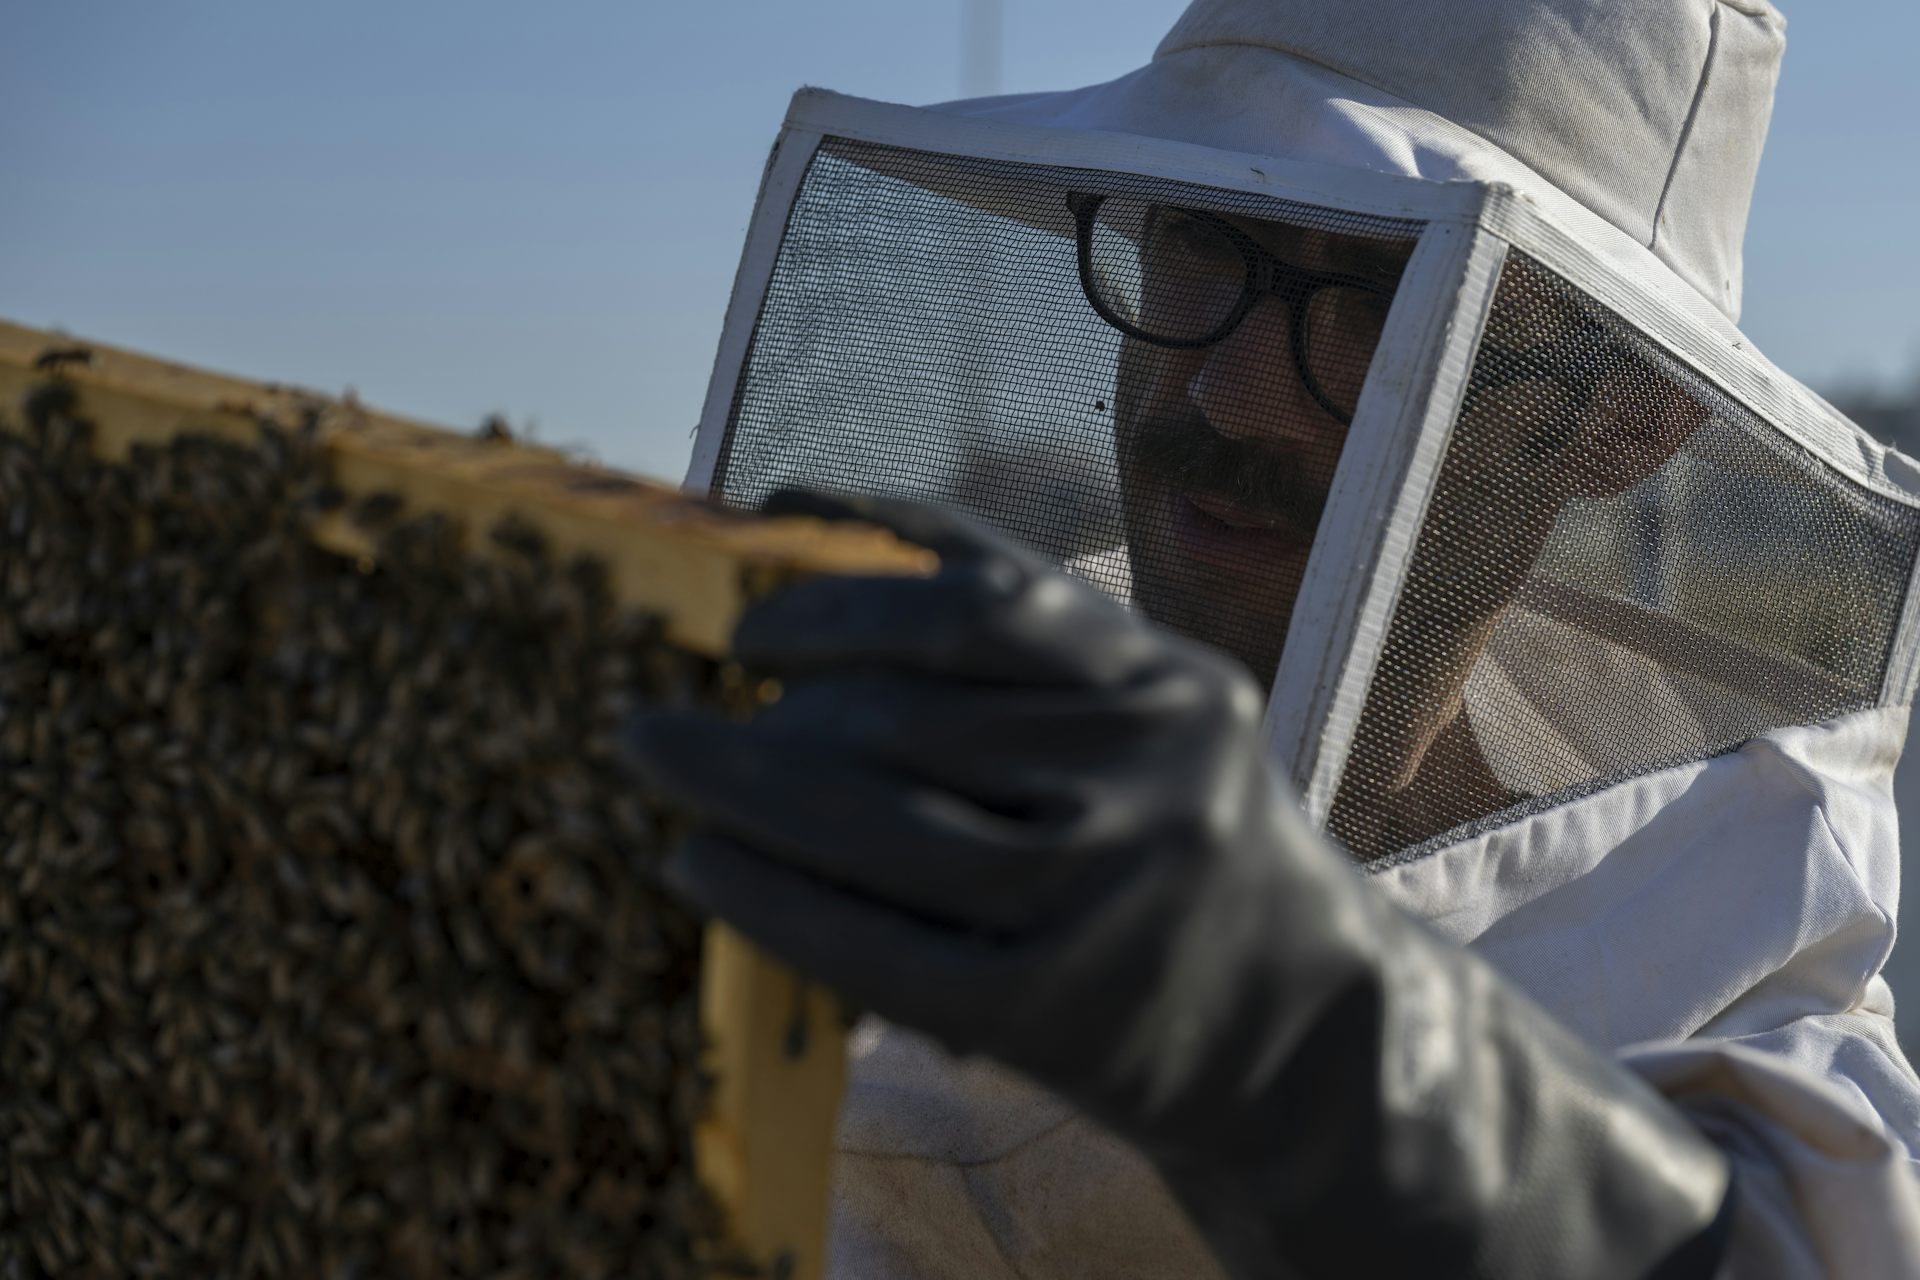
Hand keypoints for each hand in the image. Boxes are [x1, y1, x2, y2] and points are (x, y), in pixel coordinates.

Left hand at [626, 490, 1731, 1278]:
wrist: (1303, 1027)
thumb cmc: (1184, 842)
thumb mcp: (1146, 714)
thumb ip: (1030, 633)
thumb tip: (819, 528)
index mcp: (1172, 680)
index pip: (982, 603)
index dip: (840, 599)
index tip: (741, 619)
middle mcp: (1155, 774)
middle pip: (912, 715)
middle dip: (761, 704)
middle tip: (655, 705)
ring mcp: (1112, 898)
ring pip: (882, 825)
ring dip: (738, 790)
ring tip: (657, 766)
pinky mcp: (1059, 1014)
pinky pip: (881, 948)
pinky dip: (768, 902)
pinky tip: (697, 868)